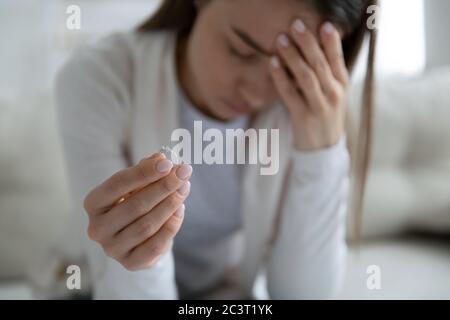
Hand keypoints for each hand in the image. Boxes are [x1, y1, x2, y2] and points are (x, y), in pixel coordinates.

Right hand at [83, 153, 191, 270]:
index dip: (144, 172)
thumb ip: (146, 170)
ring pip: (147, 225)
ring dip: (170, 204)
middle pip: (136, 205)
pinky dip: (171, 225)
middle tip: (184, 173)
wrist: (136, 239)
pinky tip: (181, 209)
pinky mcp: (130, 263)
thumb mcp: (136, 184)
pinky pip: (156, 244)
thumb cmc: (134, 203)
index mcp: (93, 203)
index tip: (167, 163)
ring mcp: (112, 248)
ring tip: (185, 188)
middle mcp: (97, 228)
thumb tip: (160, 158)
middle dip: (163, 187)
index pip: (118, 184)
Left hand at [269, 19, 348, 150]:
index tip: (324, 25)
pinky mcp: (303, 117)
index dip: (331, 42)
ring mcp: (319, 106)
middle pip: (320, 64)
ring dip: (292, 57)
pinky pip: (290, 94)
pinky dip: (280, 77)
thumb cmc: (325, 115)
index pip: (337, 59)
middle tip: (295, 25)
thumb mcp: (333, 94)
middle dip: (307, 43)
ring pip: (306, 77)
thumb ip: (328, 73)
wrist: (323, 149)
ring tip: (281, 40)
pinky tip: (272, 64)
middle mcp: (334, 94)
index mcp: (342, 85)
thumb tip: (315, 46)